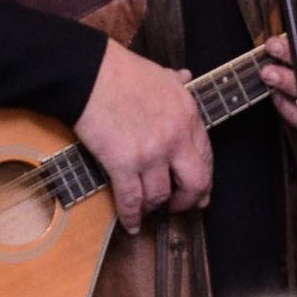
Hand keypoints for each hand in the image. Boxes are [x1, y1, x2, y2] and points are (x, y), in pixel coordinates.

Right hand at [76, 39, 210, 233]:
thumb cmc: (122, 72)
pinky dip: (131, 216)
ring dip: (154, 206)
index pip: (206, 157)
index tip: (200, 191)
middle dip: (188, 200)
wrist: (90, 74)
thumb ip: (177, 81)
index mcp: (188, 117)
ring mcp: (151, 153)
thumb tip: (186, 76)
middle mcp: (175, 139)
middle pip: (195, 183)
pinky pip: (132, 200)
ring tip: (148, 209)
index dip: (204, 179)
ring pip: (161, 195)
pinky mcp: (123, 163)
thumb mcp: (162, 74)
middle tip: (179, 206)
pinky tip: (131, 224)